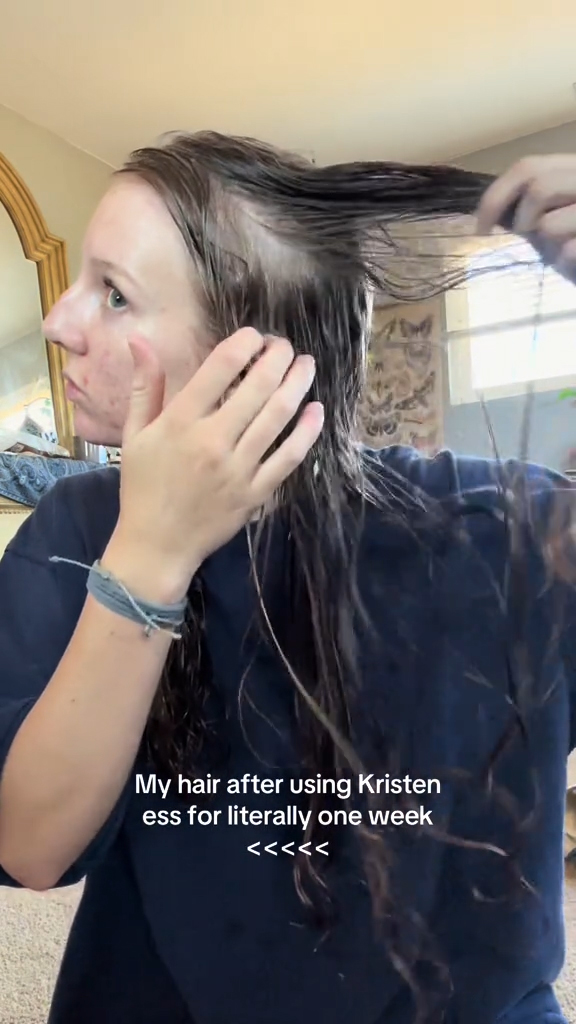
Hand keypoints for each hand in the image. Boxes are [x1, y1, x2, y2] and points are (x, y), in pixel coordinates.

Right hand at [111, 329, 322, 597]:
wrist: (157, 545)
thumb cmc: (143, 486)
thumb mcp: (134, 434)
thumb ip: (144, 386)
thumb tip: (140, 341)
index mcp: (180, 422)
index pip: (220, 367)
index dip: (243, 343)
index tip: (254, 335)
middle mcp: (213, 441)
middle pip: (257, 387)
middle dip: (278, 357)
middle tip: (285, 345)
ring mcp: (238, 468)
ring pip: (278, 416)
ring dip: (297, 385)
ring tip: (306, 365)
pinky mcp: (257, 492)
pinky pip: (290, 457)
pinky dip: (307, 431)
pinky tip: (316, 410)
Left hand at [476, 154, 575, 280]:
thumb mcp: (554, 221)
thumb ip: (529, 210)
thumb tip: (491, 210)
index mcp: (575, 168)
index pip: (528, 167)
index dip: (496, 196)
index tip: (480, 228)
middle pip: (539, 188)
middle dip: (522, 220)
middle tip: (525, 237)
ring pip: (550, 224)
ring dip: (547, 244)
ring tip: (562, 249)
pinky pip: (569, 251)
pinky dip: (564, 262)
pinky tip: (574, 261)